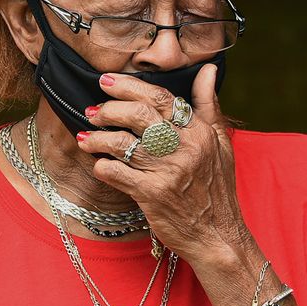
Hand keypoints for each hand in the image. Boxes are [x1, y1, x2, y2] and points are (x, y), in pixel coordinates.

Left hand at [76, 64, 246, 262]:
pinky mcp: (152, 195)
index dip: (130, 87)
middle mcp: (185, 148)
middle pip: (139, 115)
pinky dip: (103, 166)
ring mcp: (168, 171)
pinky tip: (97, 164)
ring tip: (85, 136)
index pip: (162, 98)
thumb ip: (208, 105)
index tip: (107, 81)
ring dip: (98, 137)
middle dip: (109, 109)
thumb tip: (208, 70)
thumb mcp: (220, 143)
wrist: (217, 236)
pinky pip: (118, 173)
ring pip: (123, 143)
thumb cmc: (216, 189)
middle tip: (92, 111)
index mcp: (200, 132)